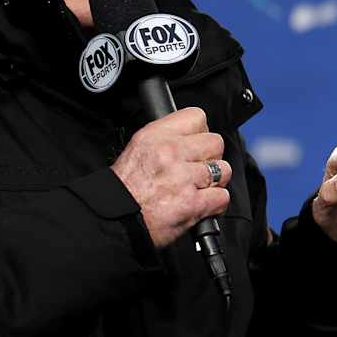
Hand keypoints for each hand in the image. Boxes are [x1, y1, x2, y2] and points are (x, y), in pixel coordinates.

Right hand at [110, 107, 230, 247]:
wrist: (113, 218)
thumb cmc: (125, 189)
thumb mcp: (138, 149)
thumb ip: (167, 139)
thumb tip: (194, 136)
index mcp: (155, 136)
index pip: (196, 117)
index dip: (201, 132)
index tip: (196, 144)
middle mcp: (169, 153)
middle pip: (216, 143)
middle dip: (211, 157)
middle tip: (197, 169)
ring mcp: (183, 178)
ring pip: (223, 170)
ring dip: (215, 181)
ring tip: (198, 188)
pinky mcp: (192, 203)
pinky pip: (223, 196)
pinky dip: (215, 204)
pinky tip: (200, 204)